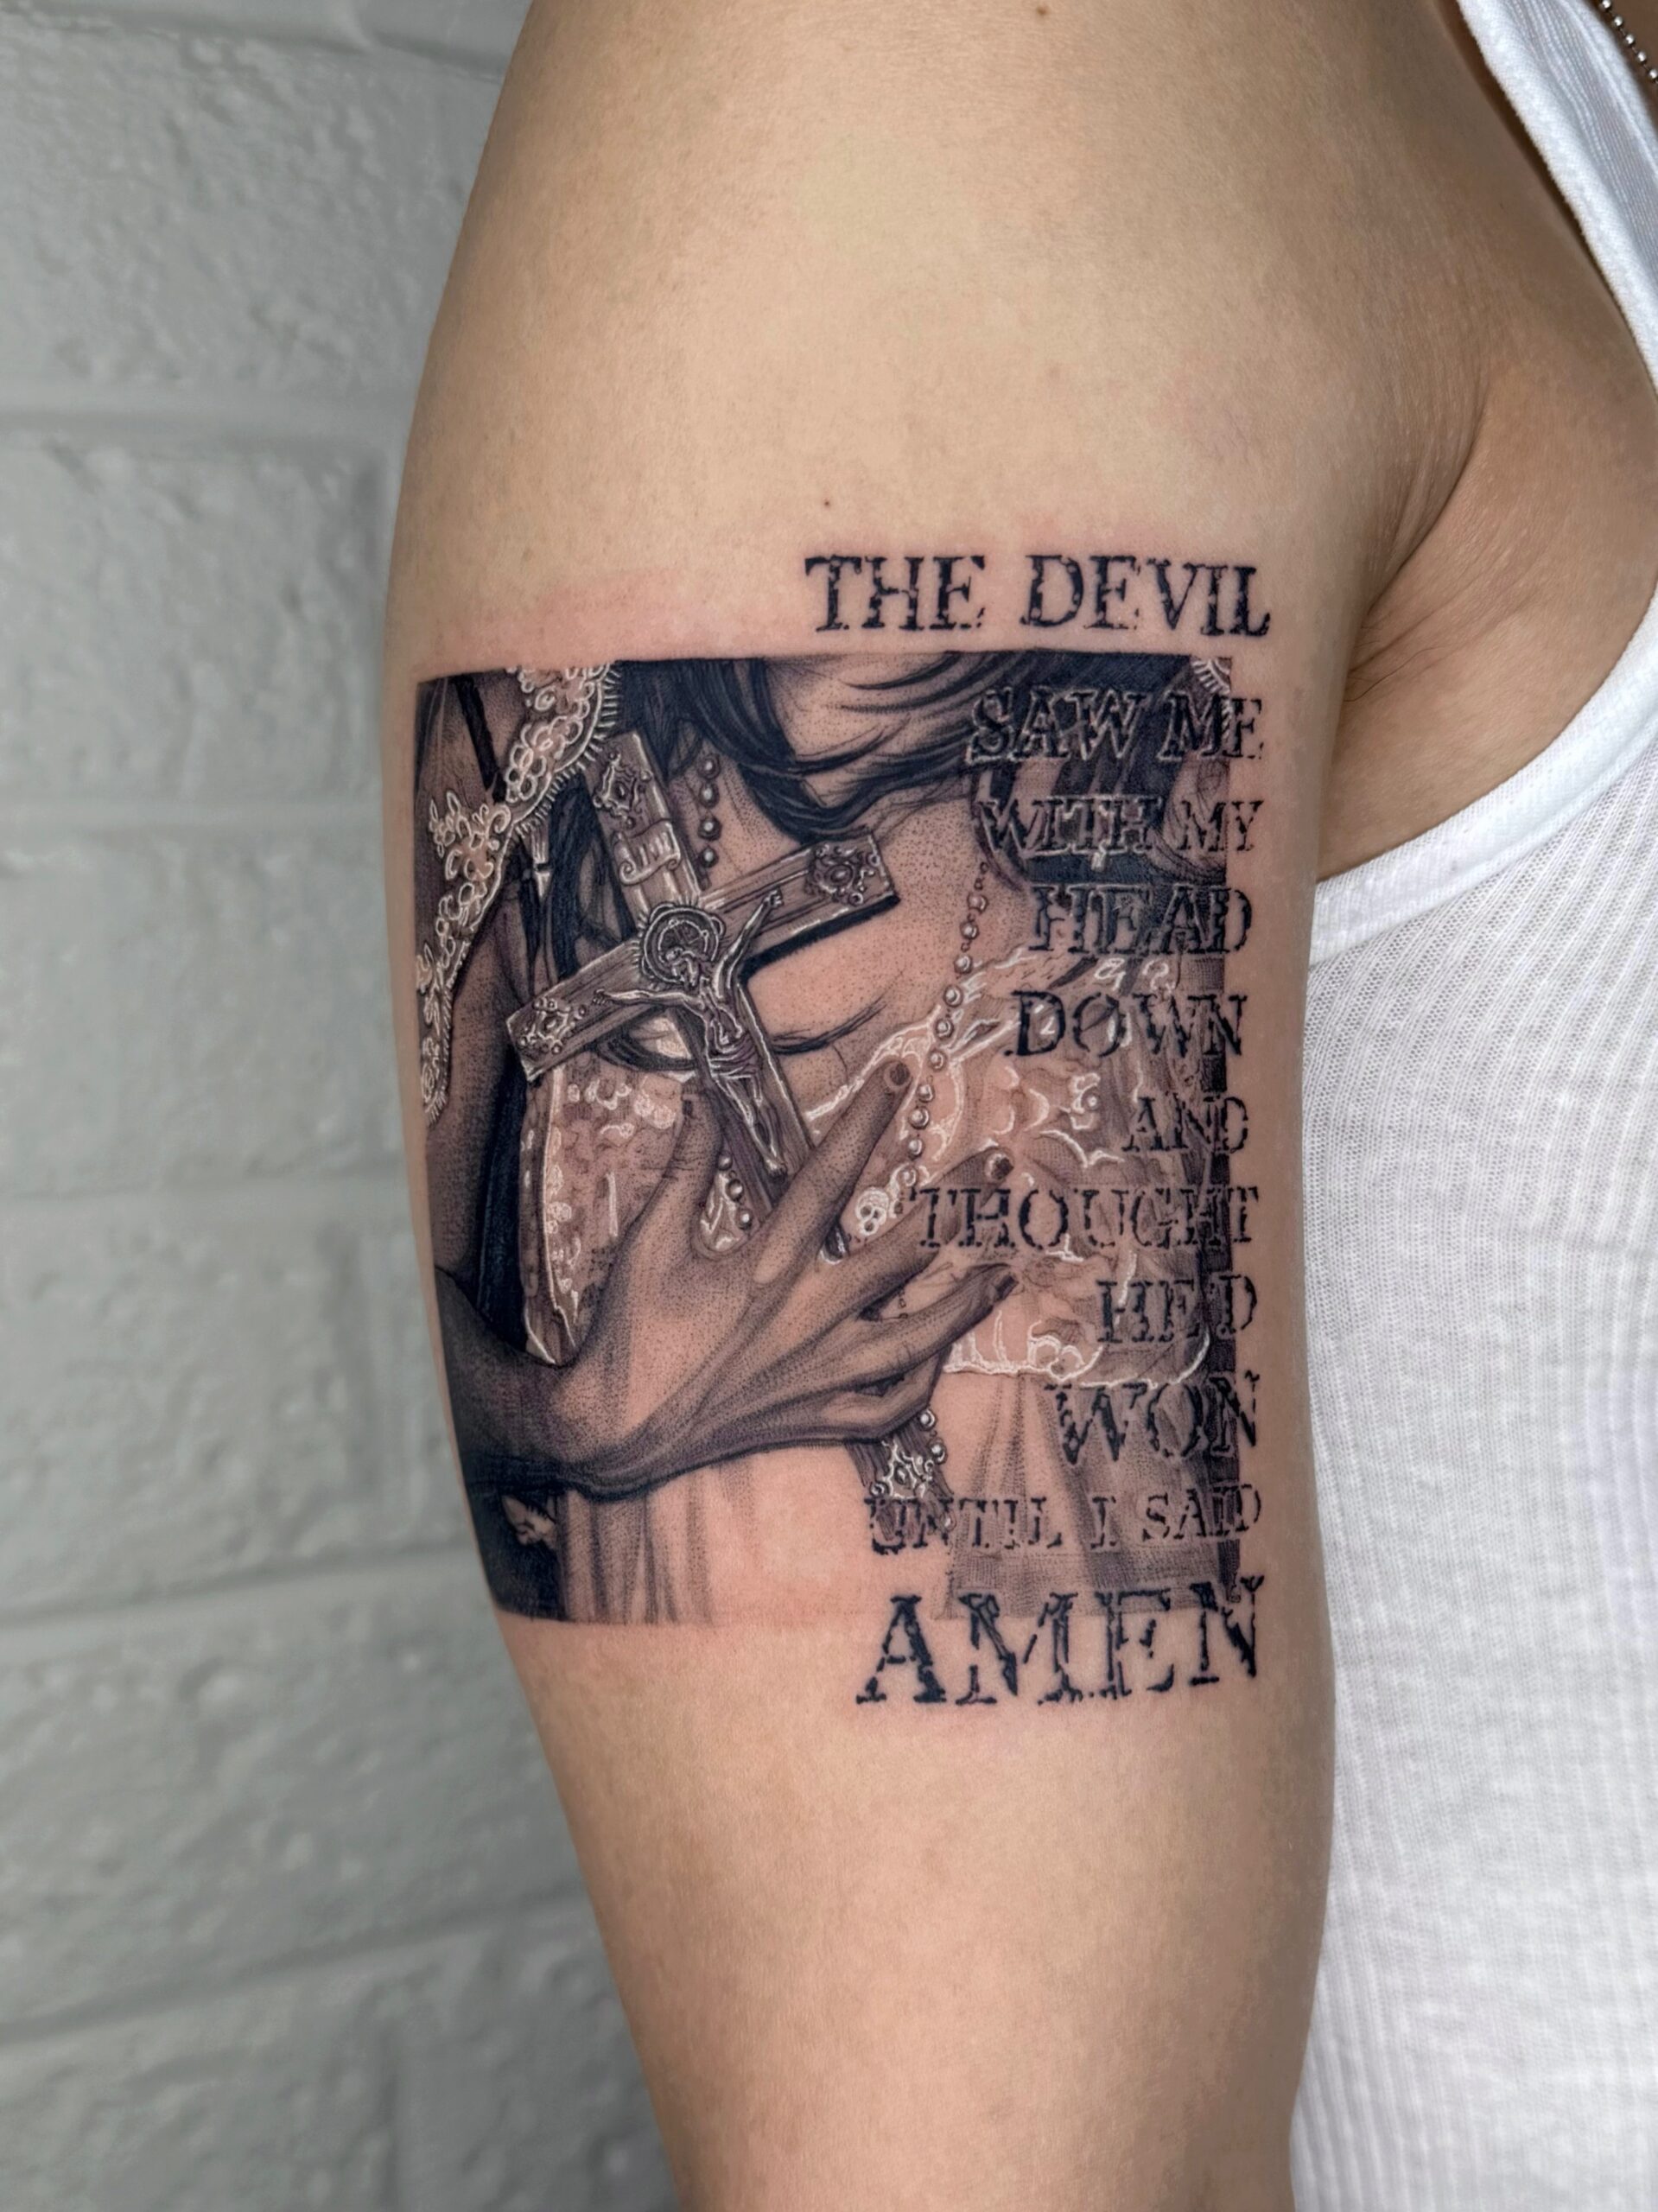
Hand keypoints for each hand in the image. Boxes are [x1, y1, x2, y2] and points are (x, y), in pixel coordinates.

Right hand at [546, 1061, 1013, 1496]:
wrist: (613, 1431)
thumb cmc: (630, 1334)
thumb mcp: (649, 1242)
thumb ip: (685, 1168)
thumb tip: (701, 1100)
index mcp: (765, 1265)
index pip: (829, 1178)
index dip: (868, 1119)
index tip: (904, 1076)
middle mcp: (806, 1317)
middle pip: (904, 1251)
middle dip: (956, 1203)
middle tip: (1002, 1164)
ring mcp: (820, 1373)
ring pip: (917, 1337)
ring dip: (967, 1302)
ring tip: (1007, 1269)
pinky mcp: (818, 1418)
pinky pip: (889, 1404)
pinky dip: (922, 1379)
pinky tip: (943, 1351)